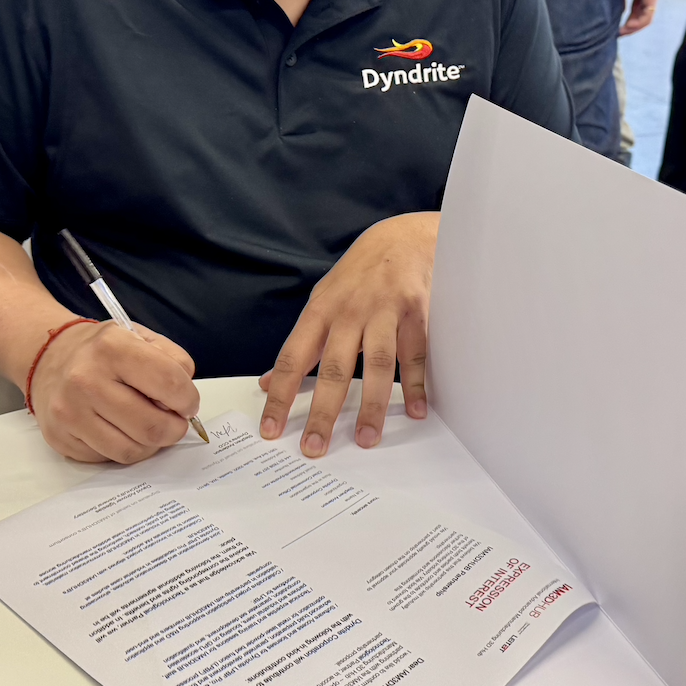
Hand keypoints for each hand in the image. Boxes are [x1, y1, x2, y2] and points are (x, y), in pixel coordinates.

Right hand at [30, 320, 200, 463]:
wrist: (48, 357)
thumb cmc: (103, 350)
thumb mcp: (141, 337)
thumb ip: (173, 362)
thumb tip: (185, 402)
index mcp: (112, 347)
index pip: (169, 383)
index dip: (188, 399)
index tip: (188, 403)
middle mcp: (86, 379)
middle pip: (151, 425)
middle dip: (174, 429)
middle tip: (175, 422)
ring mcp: (70, 412)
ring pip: (131, 450)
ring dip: (151, 444)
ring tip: (150, 426)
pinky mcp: (61, 438)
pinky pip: (109, 458)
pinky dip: (125, 448)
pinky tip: (122, 430)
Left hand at [259, 212, 437, 457]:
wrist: (402, 238)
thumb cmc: (358, 276)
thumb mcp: (322, 301)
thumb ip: (301, 343)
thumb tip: (268, 381)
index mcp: (321, 311)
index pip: (293, 357)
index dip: (280, 395)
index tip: (270, 429)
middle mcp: (350, 311)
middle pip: (335, 368)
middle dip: (323, 411)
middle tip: (314, 447)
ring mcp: (385, 310)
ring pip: (378, 364)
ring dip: (373, 406)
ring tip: (367, 439)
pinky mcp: (417, 311)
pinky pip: (416, 353)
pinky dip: (416, 385)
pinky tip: (414, 411)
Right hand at [618, 0, 658, 35]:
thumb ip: (620, 0)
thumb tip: (618, 12)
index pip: (635, 13)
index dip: (626, 22)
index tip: (617, 29)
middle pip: (640, 19)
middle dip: (629, 28)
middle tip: (619, 35)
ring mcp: (651, 0)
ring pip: (645, 20)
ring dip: (633, 28)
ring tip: (622, 33)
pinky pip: (646, 16)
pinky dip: (637, 23)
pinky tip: (628, 26)